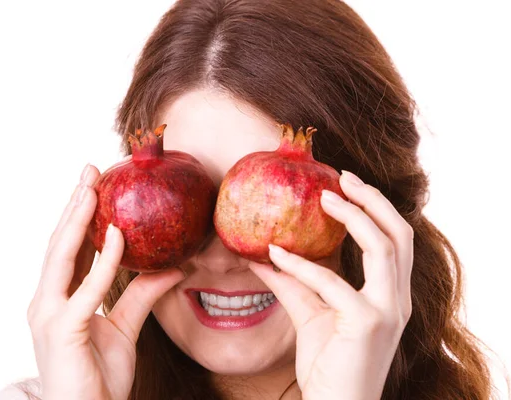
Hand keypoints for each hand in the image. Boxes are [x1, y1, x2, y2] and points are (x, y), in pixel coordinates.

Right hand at [27, 164, 185, 399]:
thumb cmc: (99, 377)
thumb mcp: (126, 328)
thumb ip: (144, 295)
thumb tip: (175, 267)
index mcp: (59, 299)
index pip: (70, 249)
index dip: (80, 215)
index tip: (94, 185)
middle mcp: (47, 301)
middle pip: (60, 243)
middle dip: (74, 204)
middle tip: (90, 170)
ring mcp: (49, 315)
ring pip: (62, 257)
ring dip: (78, 219)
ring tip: (92, 187)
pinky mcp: (63, 331)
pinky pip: (86, 290)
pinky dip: (103, 261)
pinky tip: (118, 235)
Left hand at [250, 170, 412, 399]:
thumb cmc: (330, 362)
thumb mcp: (310, 313)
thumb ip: (292, 282)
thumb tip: (261, 254)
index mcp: (391, 294)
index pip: (395, 240)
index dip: (375, 208)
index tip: (347, 184)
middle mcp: (397, 299)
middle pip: (400, 234)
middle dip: (374, 200)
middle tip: (342, 177)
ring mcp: (387, 311)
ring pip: (383, 247)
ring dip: (354, 216)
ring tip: (325, 197)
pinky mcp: (367, 324)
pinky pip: (332, 282)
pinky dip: (302, 263)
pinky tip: (274, 253)